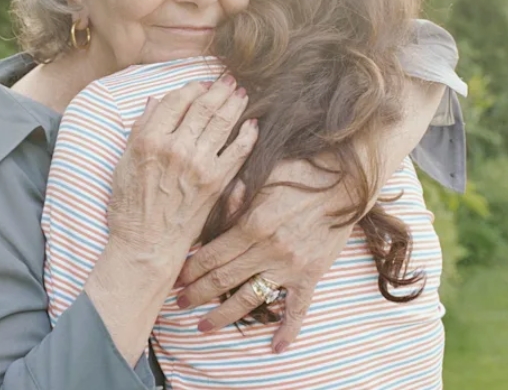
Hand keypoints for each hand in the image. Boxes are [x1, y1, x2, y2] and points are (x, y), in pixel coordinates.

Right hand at [107, 76, 257, 273]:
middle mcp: (176, 148)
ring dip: (235, 104)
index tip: (199, 83)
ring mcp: (198, 164)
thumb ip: (140, 129)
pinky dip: (247, 135)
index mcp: (149, 140)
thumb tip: (155, 101)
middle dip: (218, 88)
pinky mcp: (216, 182)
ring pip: (222, 123)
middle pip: (203, 106)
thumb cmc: (129, 206)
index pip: (175, 101)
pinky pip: (238, 152)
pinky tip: (253, 124)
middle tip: (229, 79)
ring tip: (242, 93)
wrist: (146, 244)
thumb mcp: (123, 163)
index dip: (191, 87)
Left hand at [173, 160, 354, 352]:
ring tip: (203, 327)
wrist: (344, 179)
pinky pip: (299, 308)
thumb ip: (231, 199)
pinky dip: (289, 330)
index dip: (190, 269)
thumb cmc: (296, 172)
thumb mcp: (257, 177)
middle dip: (197, 294)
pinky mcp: (311, 275)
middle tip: (178, 303)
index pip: (211, 255)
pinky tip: (277, 347)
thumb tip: (203, 219)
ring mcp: (290, 266)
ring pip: (250, 299)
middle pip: (223, 279)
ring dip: (224, 315)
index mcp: (251, 225)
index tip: (175, 278)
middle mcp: (268, 250)